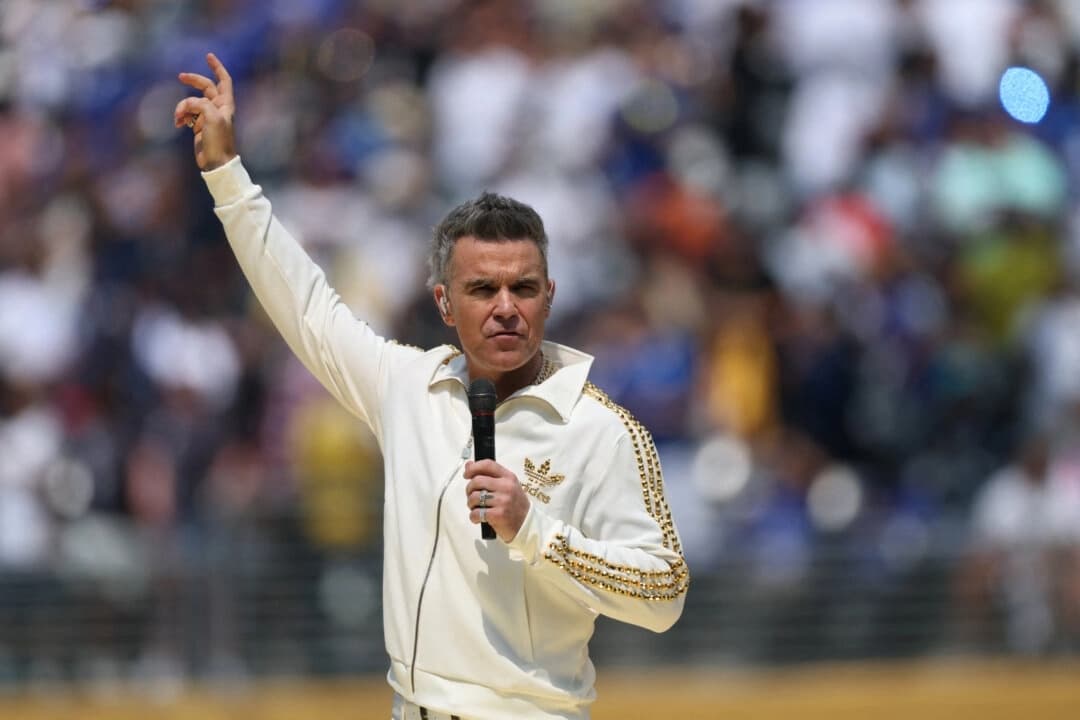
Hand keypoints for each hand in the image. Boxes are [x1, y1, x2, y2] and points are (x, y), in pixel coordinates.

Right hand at [174, 52, 236, 170]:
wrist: (216, 162)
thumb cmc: (219, 140)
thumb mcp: (212, 117)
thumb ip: (200, 104)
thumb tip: (187, 105)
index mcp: (226, 104)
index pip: (224, 80)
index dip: (217, 67)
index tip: (208, 56)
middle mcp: (218, 108)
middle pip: (205, 87)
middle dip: (193, 81)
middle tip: (181, 76)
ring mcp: (207, 117)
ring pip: (191, 102)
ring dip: (182, 107)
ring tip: (178, 118)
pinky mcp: (198, 126)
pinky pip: (186, 114)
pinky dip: (180, 116)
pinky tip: (178, 123)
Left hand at [464, 460, 530, 541]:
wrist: (527, 524)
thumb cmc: (515, 505)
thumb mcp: (507, 486)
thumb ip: (489, 476)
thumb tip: (469, 465)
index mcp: (508, 477)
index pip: (488, 465)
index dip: (473, 468)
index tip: (466, 474)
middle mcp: (506, 487)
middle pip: (477, 481)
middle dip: (469, 489)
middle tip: (472, 496)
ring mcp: (503, 501)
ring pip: (474, 497)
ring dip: (470, 504)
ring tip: (476, 507)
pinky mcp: (498, 515)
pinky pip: (476, 513)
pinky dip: (473, 516)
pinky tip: (478, 517)